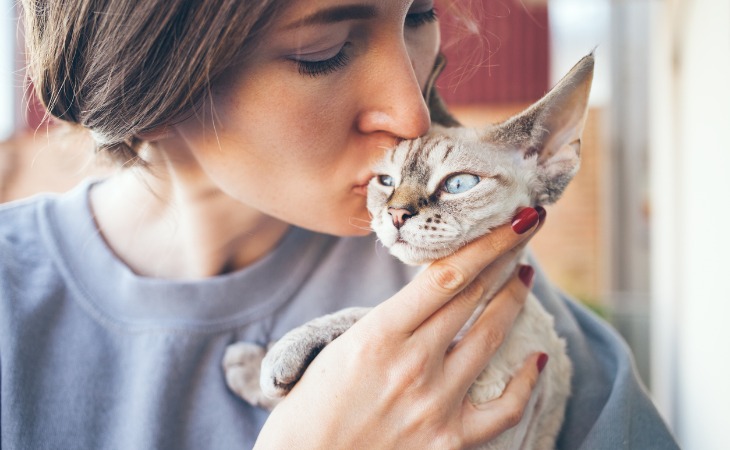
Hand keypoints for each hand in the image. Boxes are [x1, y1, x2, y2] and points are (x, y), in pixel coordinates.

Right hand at [254, 208, 545, 448]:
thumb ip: (386, 325)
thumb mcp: (340, 351)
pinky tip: (536, 358)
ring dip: (512, 302)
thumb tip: (426, 302)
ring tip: (523, 279)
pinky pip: (505, 408)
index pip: (446, 276)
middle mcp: (413, 365)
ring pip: (490, 339)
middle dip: (506, 257)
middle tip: (526, 230)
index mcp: (377, 337)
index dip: (486, 243)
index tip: (510, 221)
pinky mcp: (449, 441)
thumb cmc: (309, 412)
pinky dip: (527, 381)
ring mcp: (435, 405)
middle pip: (473, 297)